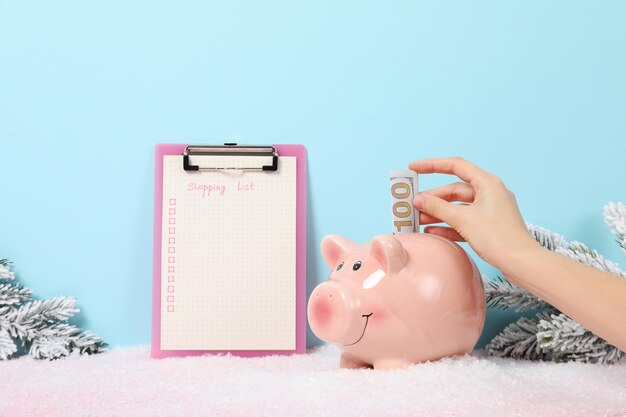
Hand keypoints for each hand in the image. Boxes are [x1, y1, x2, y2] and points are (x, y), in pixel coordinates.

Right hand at [409, 157, 538, 271]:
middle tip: (413, 205)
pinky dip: (448, 225)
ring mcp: (489, 210)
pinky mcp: (488, 226)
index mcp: (488, 183)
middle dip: (433, 198)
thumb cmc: (499, 237)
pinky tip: (432, 231)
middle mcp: (490, 193)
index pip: (455, 166)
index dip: (432, 165)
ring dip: (438, 212)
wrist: (521, 263)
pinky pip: (464, 221)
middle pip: (454, 190)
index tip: (413, 168)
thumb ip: (438, 207)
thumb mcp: (463, 220)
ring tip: (418, 219)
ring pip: (458, 206)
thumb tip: (418, 200)